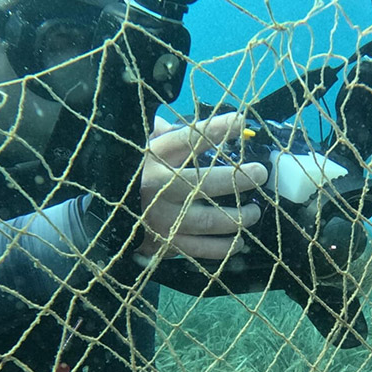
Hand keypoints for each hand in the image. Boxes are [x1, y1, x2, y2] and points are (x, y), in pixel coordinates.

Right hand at [137, 113, 267, 258]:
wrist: (110, 216)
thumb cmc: (142, 174)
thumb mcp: (149, 148)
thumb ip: (170, 133)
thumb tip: (203, 121)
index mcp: (154, 158)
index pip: (188, 139)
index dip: (217, 129)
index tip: (242, 122)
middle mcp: (157, 187)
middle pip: (203, 183)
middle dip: (237, 178)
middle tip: (260, 173)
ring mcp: (162, 218)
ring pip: (208, 220)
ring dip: (238, 217)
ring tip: (254, 211)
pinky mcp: (166, 244)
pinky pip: (201, 249)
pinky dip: (224, 247)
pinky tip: (239, 241)